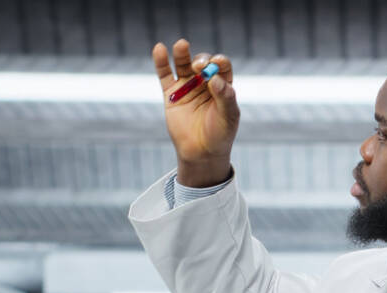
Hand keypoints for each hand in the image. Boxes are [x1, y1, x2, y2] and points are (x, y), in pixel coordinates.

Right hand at [153, 39, 238, 187]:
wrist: (201, 153)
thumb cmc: (219, 134)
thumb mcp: (228, 116)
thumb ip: (224, 96)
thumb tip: (214, 78)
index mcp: (223, 85)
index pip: (222, 66)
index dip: (219, 62)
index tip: (216, 63)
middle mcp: (205, 83)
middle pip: (202, 63)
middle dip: (201, 61)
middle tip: (198, 66)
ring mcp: (187, 87)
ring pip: (183, 65)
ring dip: (182, 54)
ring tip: (181, 45)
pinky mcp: (171, 94)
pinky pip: (165, 75)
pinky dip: (161, 62)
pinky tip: (159, 49)